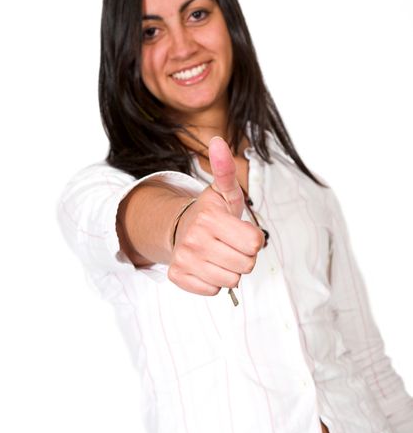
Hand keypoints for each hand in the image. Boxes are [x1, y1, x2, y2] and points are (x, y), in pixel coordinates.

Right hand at [168, 136, 265, 295]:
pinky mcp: (179, 276)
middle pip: (246, 265)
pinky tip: (207, 265)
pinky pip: (212, 291)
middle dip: (243, 256)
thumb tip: (218, 141)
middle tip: (229, 244)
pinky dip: (213, 282)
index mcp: (210, 218)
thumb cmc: (211, 213)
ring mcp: (185, 260)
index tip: (240, 231)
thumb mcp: (224, 192)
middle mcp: (194, 240)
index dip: (253, 239)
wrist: (179, 228)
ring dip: (229, 270)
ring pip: (231, 281)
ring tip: (219, 255)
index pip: (255, 244)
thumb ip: (226, 171)